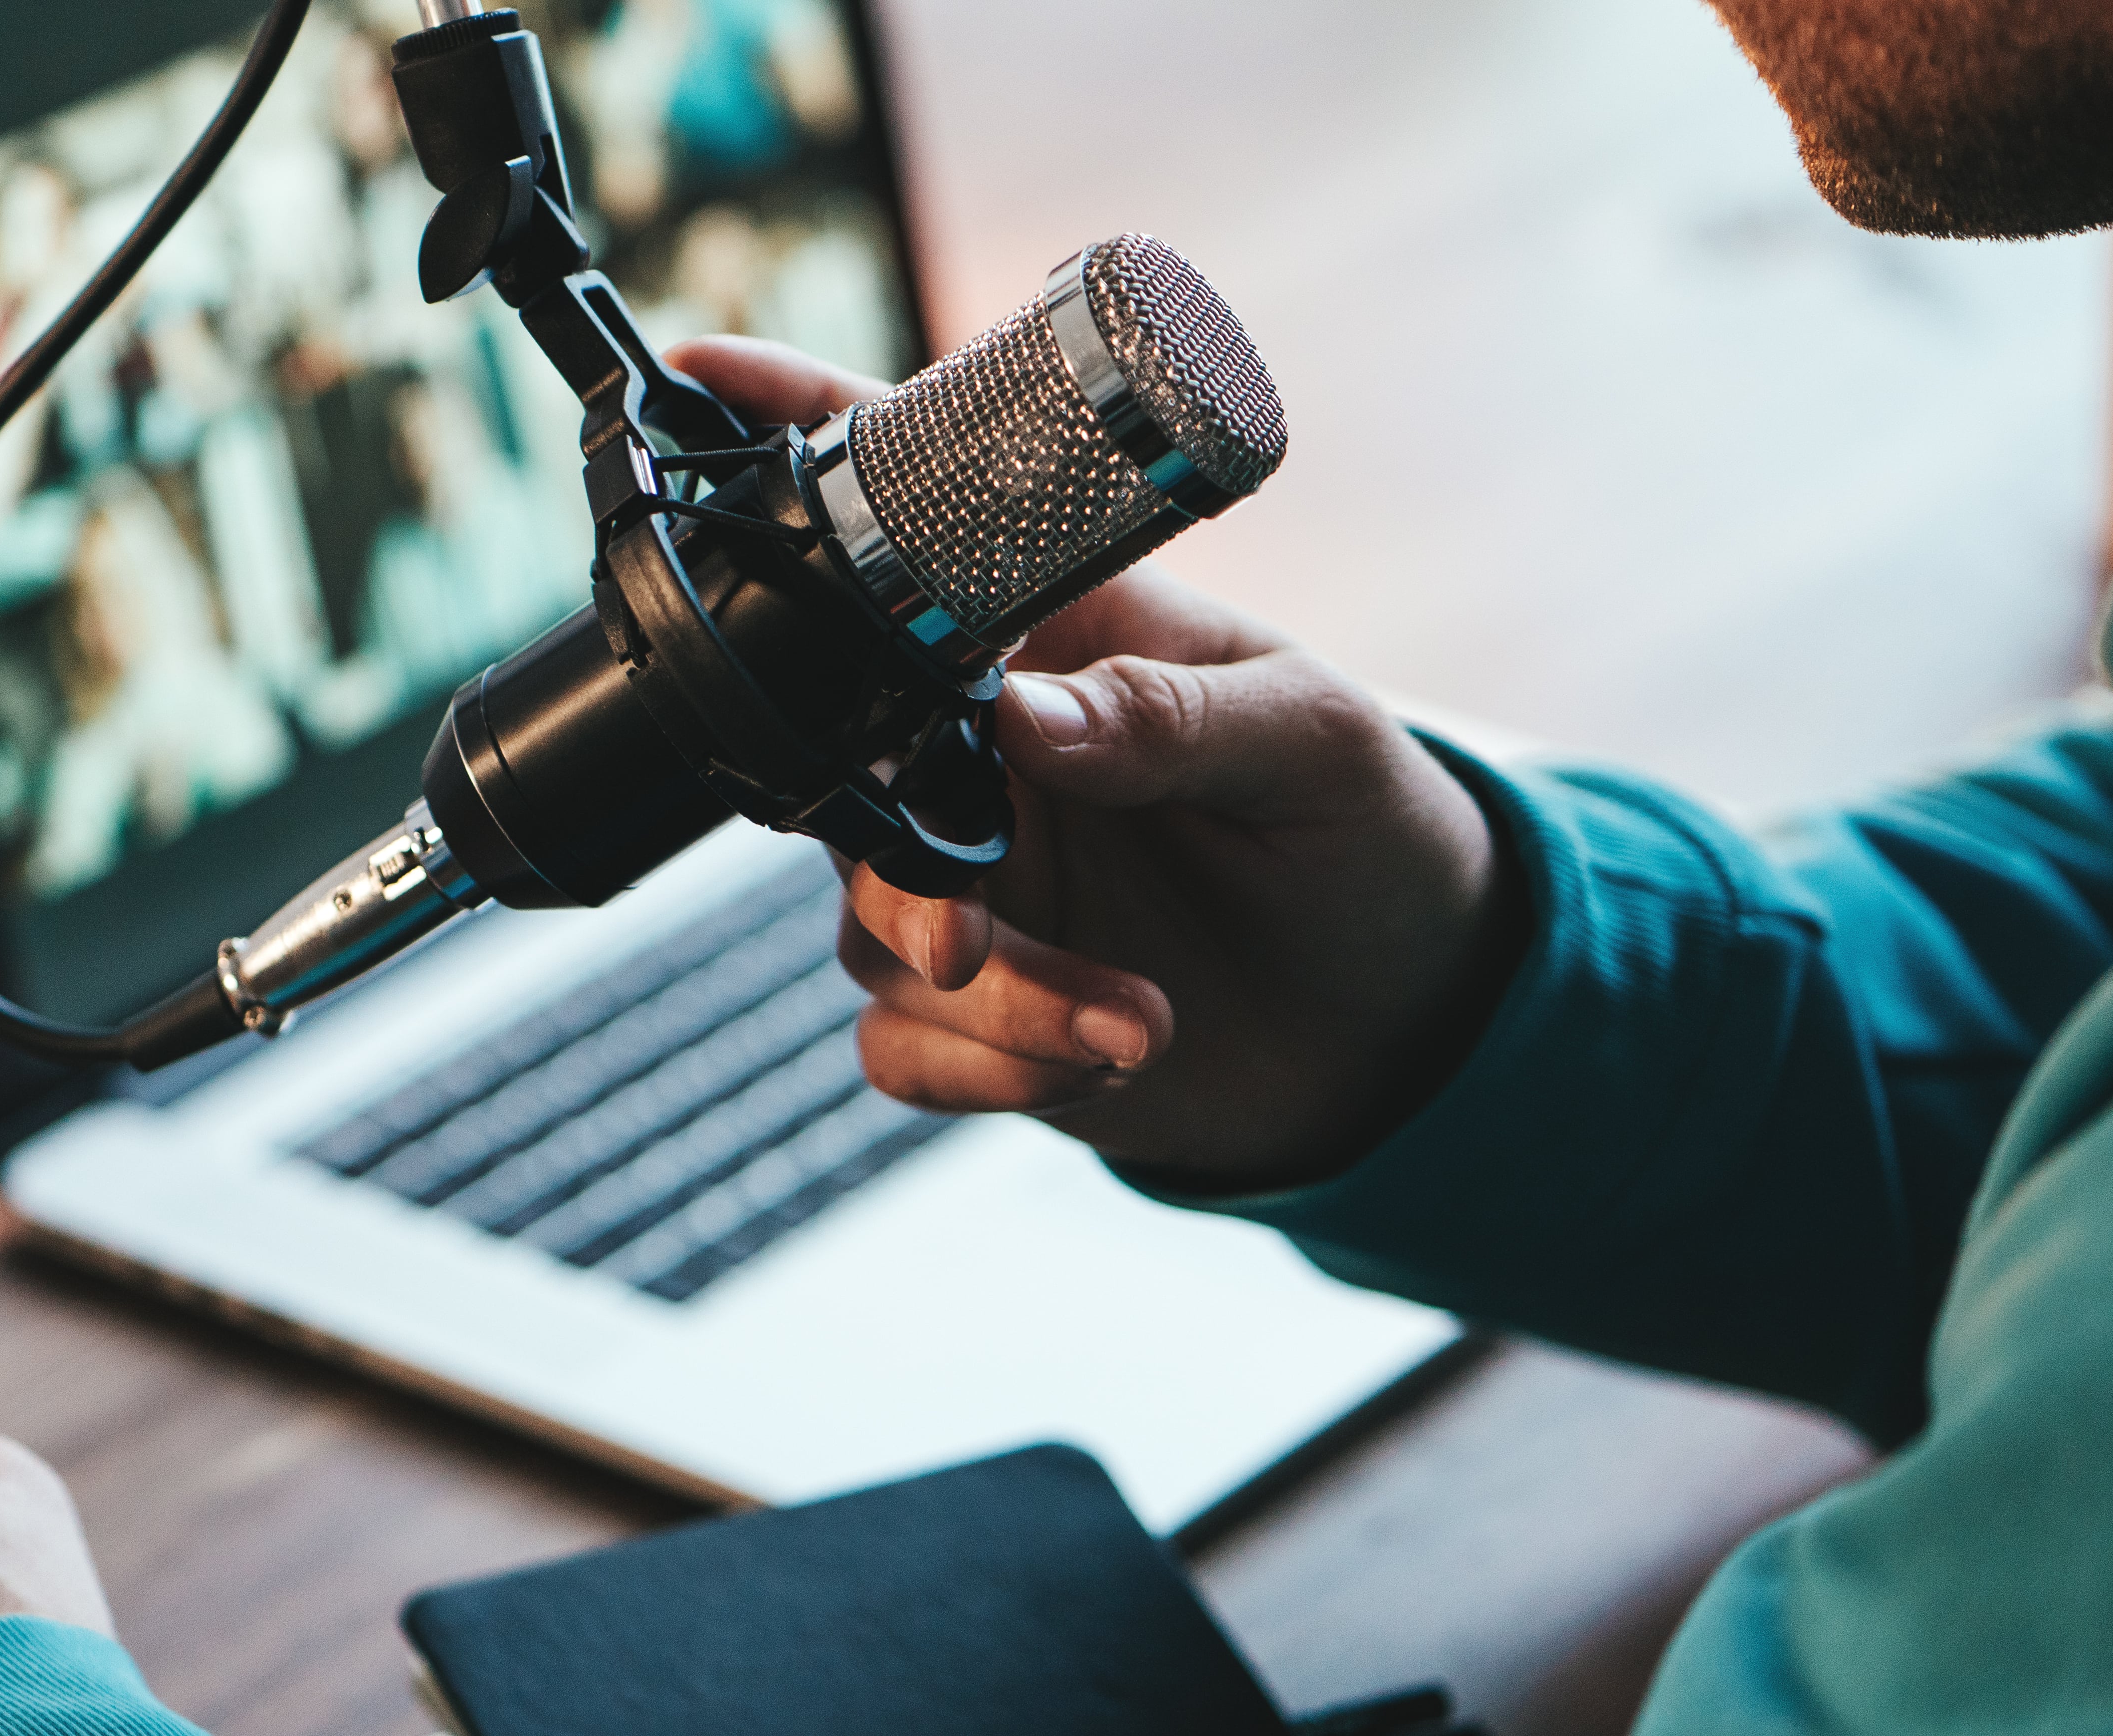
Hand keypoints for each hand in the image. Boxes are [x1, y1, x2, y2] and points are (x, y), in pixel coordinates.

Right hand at [666, 337, 1522, 1188]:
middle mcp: (986, 753)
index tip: (704, 376)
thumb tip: (1027, 716)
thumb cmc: (1369, 835)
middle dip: (897, 877)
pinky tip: (1106, 1057)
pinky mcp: (979, 1008)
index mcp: (1054, 640)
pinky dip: (989, 1071)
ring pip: (871, 937)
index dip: (795, 436)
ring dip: (992, 999)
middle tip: (970, 939)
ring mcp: (973, 879)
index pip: (908, 529)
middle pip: (845, 781)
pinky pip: (901, 1045)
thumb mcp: (1315, 743)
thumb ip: (1174, 715)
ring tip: (1137, 1021)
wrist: (1408, 1020)